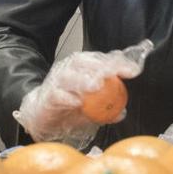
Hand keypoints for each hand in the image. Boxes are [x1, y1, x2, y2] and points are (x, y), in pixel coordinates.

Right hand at [13, 39, 152, 148]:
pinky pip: (57, 94)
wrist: (40, 114)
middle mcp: (70, 70)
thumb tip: (121, 112)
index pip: (101, 60)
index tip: (132, 71)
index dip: (117, 63)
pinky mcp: (48, 95)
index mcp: (83, 67)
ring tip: (95, 86)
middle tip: (113, 75)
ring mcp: (57, 81)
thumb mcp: (91, 107)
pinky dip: (67, 97)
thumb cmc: (68, 105)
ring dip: (83, 80)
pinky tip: (76, 102)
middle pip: (84, 62)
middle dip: (101, 67)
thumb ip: (106, 108)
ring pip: (69, 75)